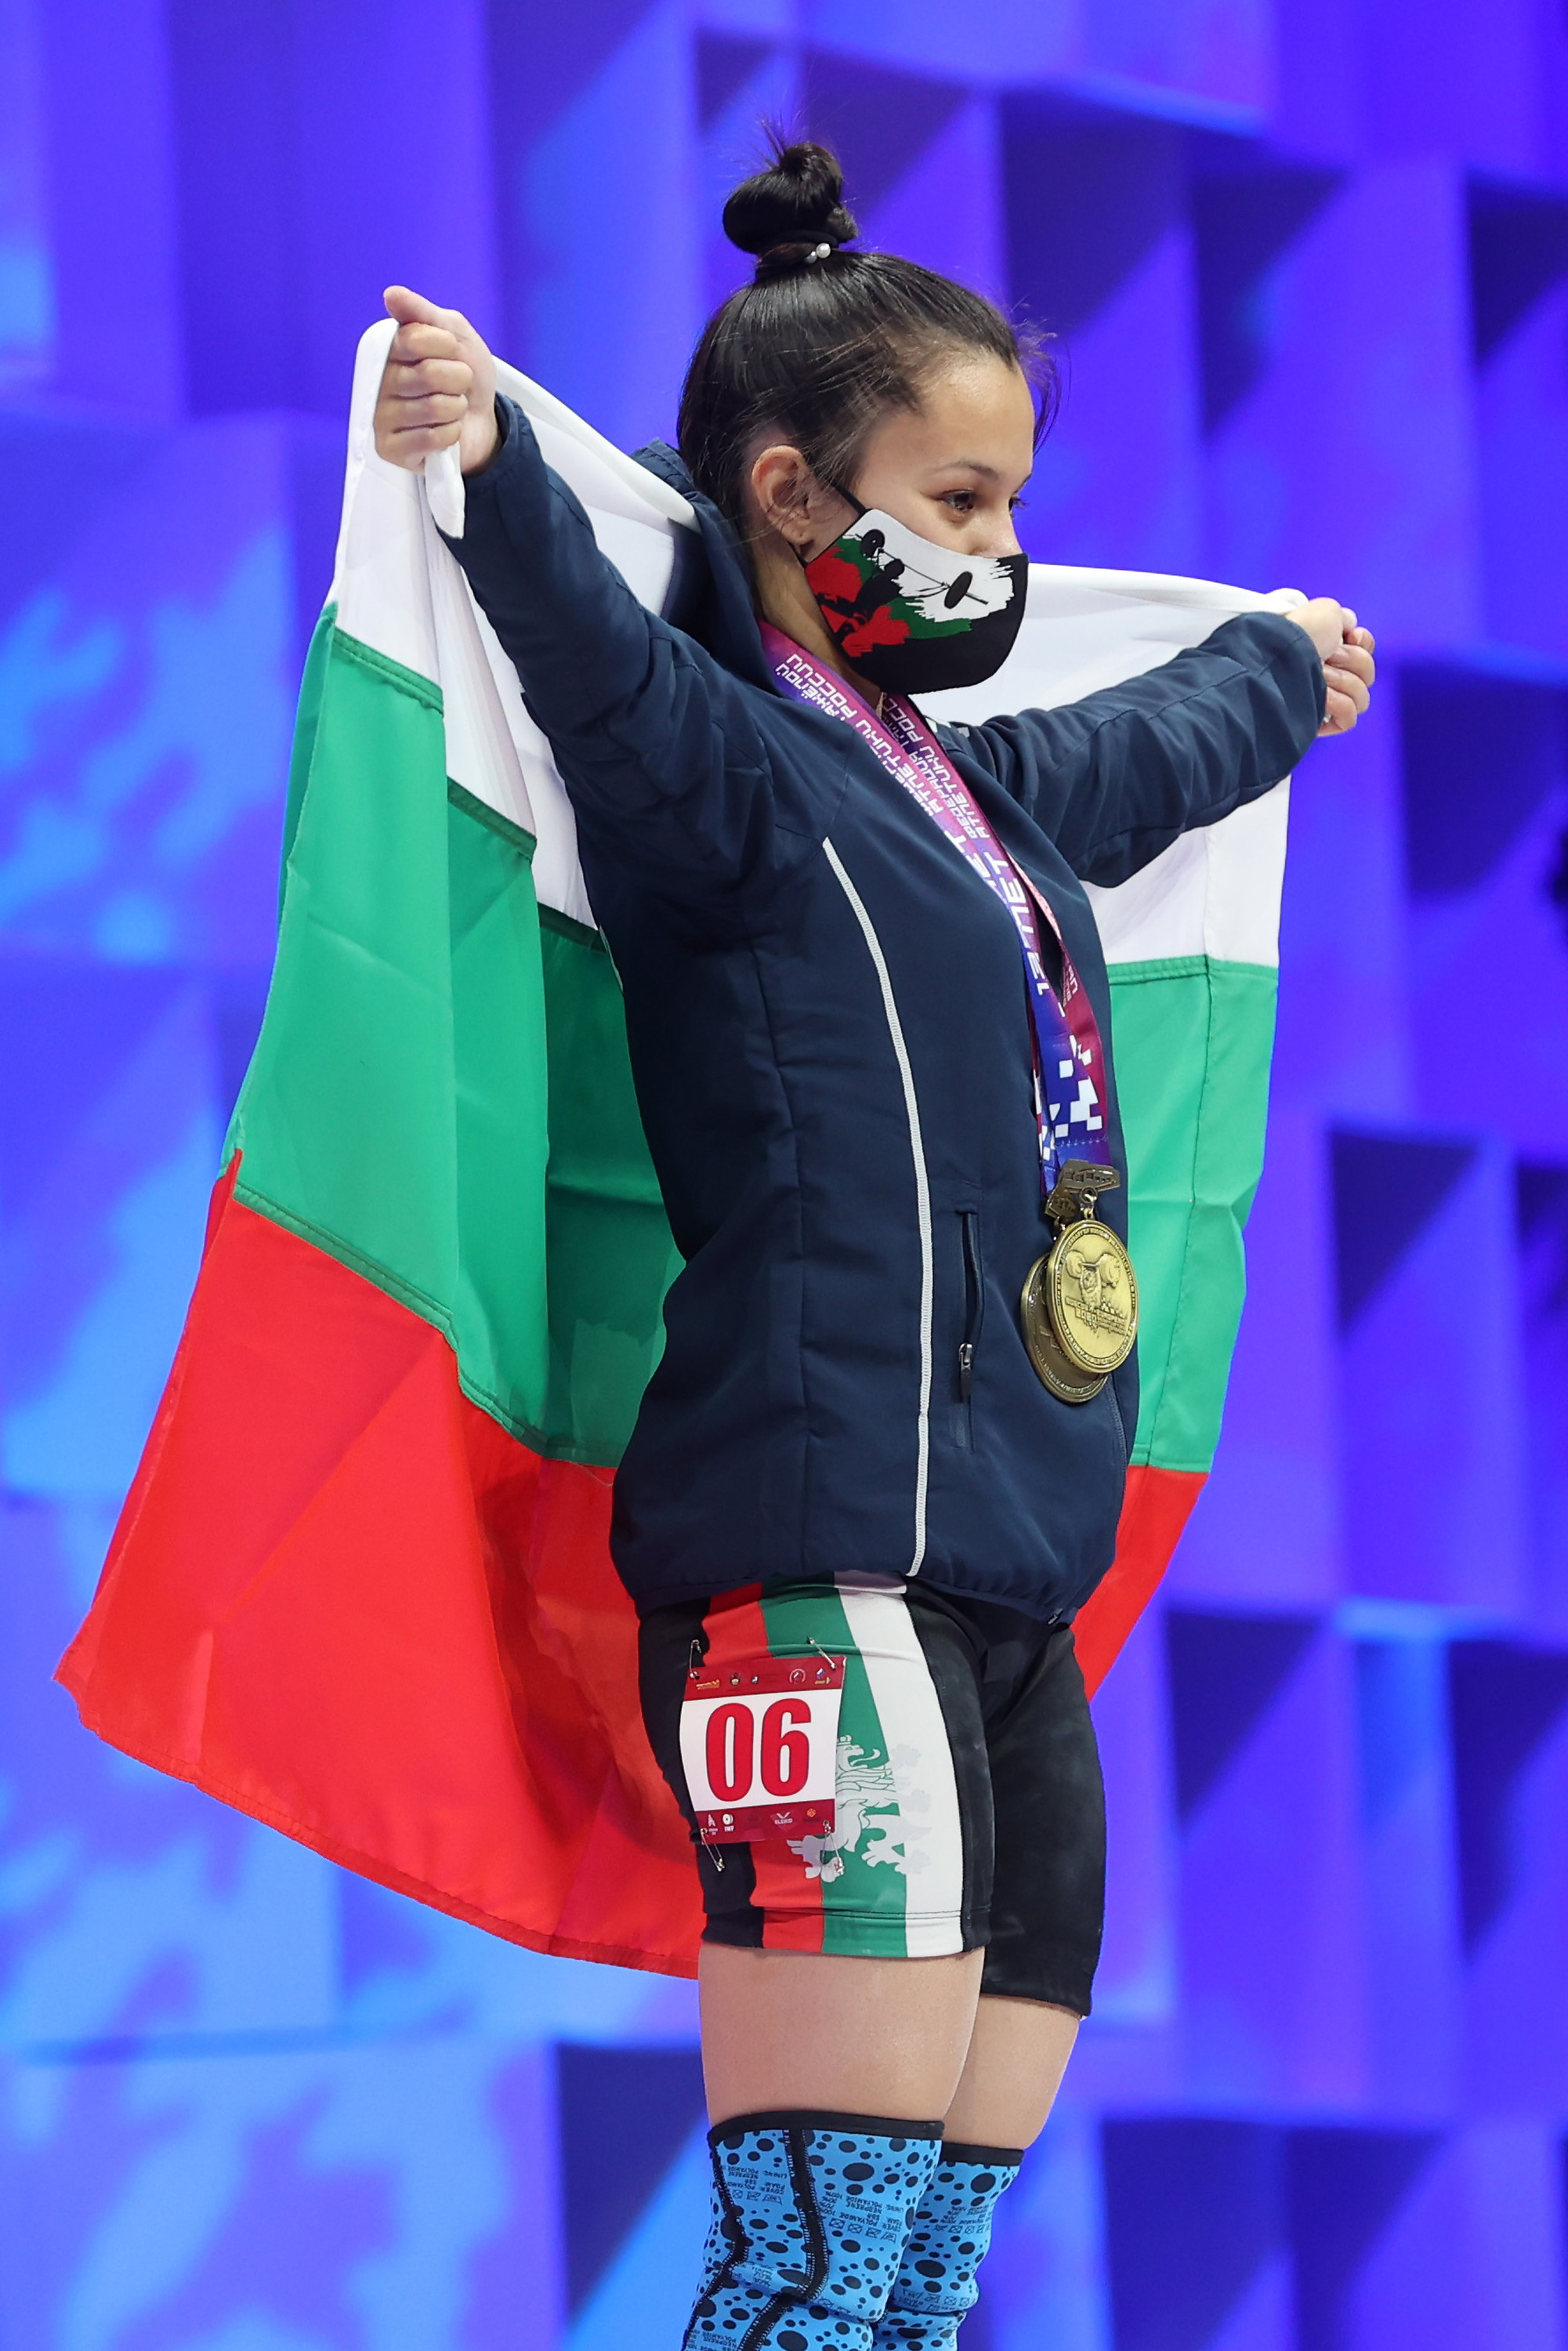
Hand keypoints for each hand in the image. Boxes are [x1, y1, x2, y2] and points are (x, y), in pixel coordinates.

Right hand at [375, 286, 499, 475]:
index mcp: (389, 350)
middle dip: (458, 378)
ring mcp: (380, 418)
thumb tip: (391, 294)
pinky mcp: (390, 449)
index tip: (452, 351)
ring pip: (433, 407)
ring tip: (452, 408)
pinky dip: (451, 433)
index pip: (413, 338)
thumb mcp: (454, 334)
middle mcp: (379, 382)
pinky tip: (445, 432)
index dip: (445, 344)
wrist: (482, 422)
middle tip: (458, 384)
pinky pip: (432, 438)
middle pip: (427, 373)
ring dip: (456, 408)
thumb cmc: (464, 377)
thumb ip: (424, 314)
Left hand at [1284, 597, 1376, 736]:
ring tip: (1317, 674)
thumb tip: (1350, 630)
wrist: (1277, 657)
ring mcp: (1325, 700)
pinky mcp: (1321, 721)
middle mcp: (1328, 676)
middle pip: (1368, 674)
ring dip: (1343, 681)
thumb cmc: (1297, 633)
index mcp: (1329, 651)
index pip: (1365, 652)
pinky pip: (1350, 718)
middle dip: (1351, 660)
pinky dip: (1340, 705)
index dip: (1362, 644)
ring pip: (1361, 697)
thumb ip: (1345, 620)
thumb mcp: (1328, 611)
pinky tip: (1322, 698)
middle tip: (1326, 656)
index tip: (1349, 638)